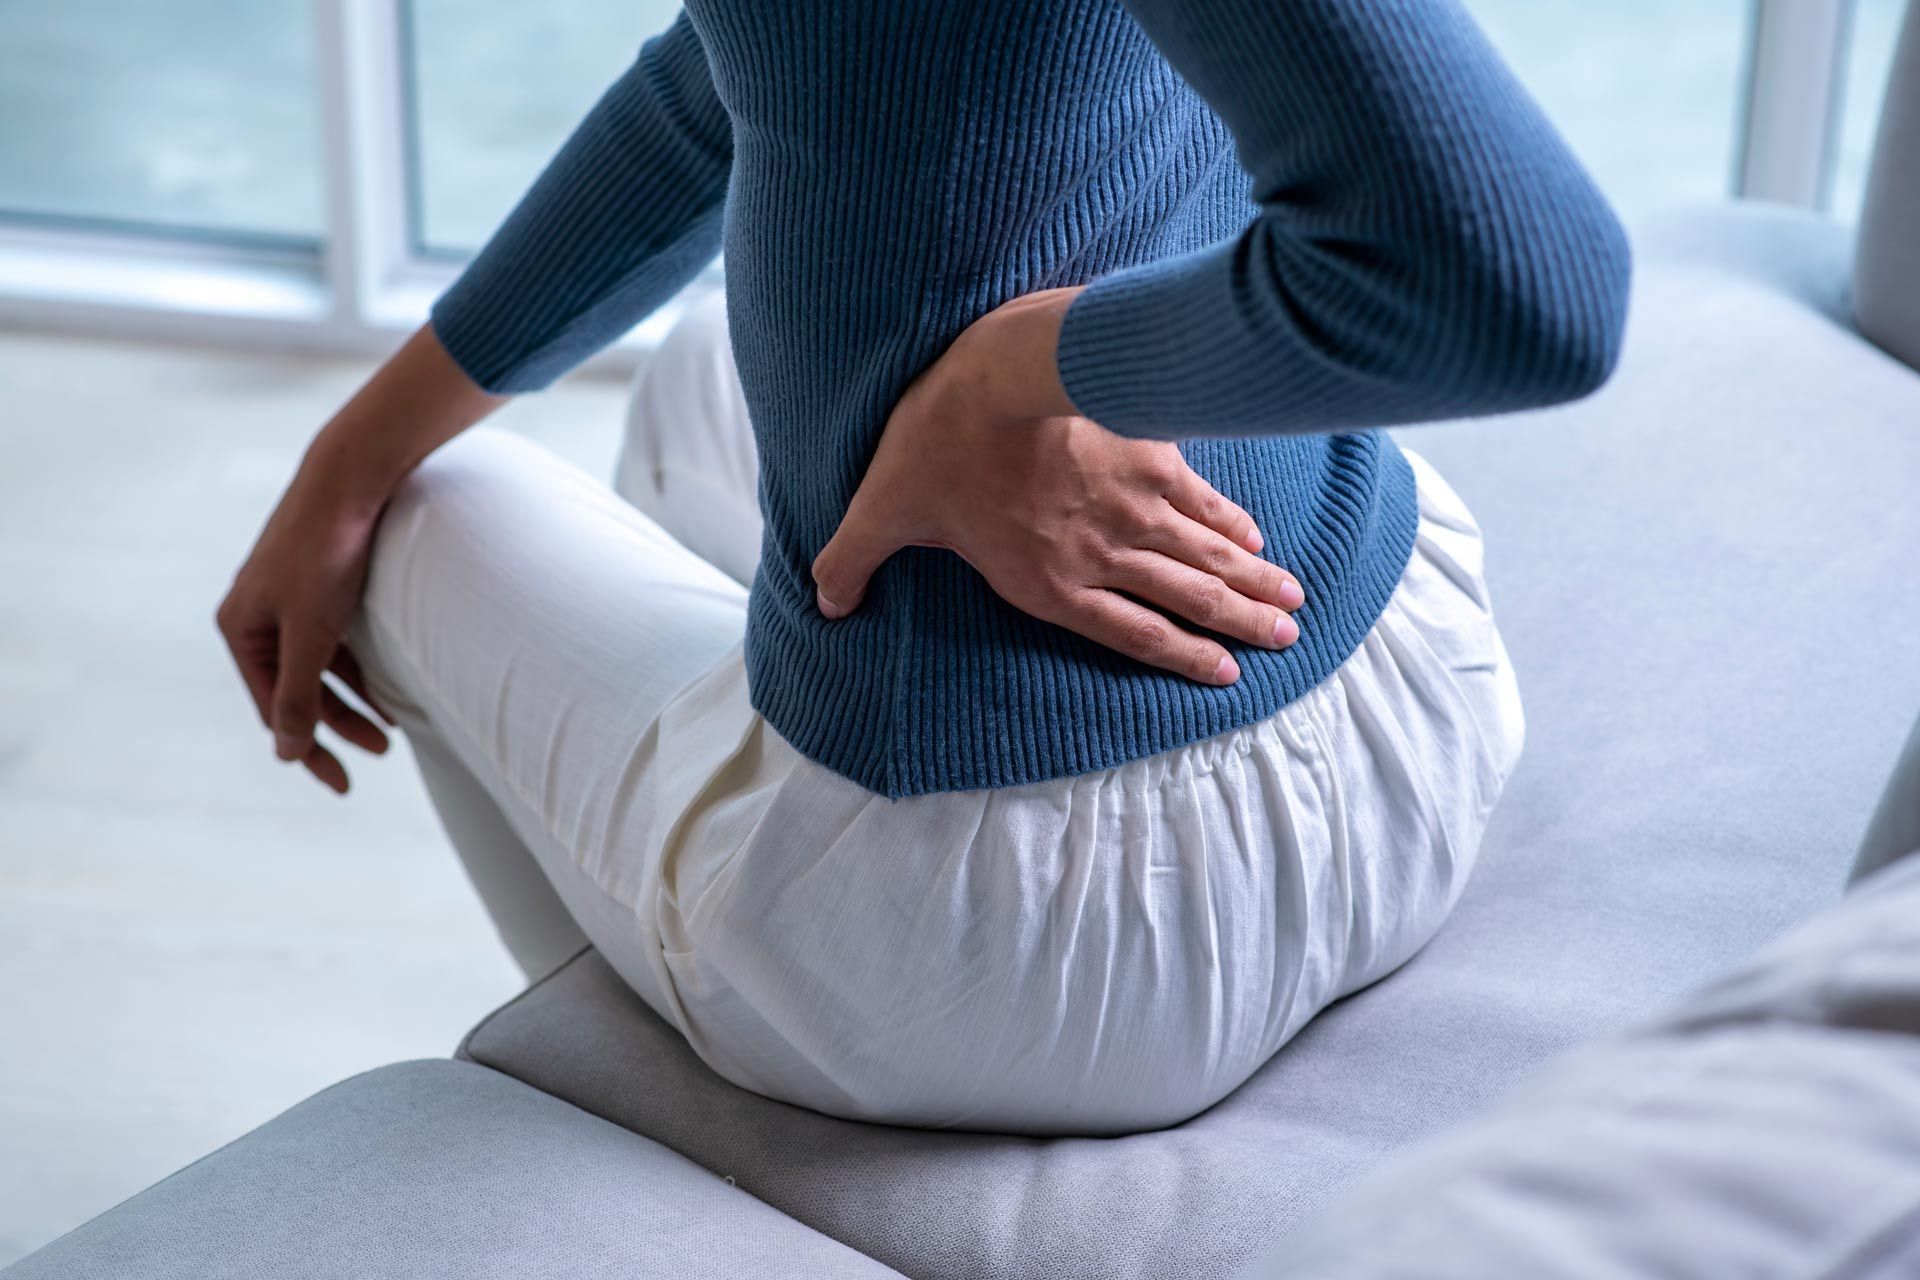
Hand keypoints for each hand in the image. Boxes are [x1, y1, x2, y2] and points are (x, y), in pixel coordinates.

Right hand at [216, 468, 393, 793]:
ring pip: (320, 668)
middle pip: (296, 690)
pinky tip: (391, 692)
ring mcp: (289, 601)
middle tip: (379, 754)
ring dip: (354, 701)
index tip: (341, 782)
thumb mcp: (312, 632)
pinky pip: (337, 643)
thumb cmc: (325, 553)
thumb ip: (300, 694)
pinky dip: (362, 669)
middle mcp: (258, 616)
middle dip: (337, 725)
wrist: (352, 478)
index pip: (273, 708)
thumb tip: (287, 753)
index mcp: (240, 628)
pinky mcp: (321, 587)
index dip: (308, 747)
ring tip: (390, 730)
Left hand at [812, 288, 1303, 684]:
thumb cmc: (936, 443)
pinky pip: (1205, 501)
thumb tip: (823, 600)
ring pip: (1210, 556)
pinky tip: (1257, 539)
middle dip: (1241, 626)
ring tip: (1292, 604)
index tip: (1226, 674)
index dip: (1182, 659)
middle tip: (1284, 642)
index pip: (1133, 633)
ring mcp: (1137, 506)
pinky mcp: (1152, 455)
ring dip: (1254, 583)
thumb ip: (853, 560)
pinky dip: (1235, 524)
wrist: (997, 371)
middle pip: (1190, 600)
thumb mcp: (881, 507)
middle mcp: (1105, 553)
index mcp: (1049, 581)